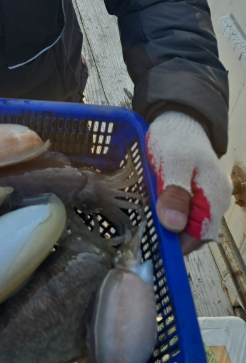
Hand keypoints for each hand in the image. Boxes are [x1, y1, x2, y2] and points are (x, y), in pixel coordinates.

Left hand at [146, 111, 231, 254]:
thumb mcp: (171, 164)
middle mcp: (216, 201)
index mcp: (214, 196)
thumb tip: (174, 225)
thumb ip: (174, 193)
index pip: (200, 235)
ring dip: (170, 223)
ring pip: (189, 223)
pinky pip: (186, 211)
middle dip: (172, 234)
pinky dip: (171, 212)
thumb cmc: (175, 137)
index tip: (155, 241)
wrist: (179, 118)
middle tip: (146, 227)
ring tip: (149, 215)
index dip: (178, 244)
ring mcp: (208, 197)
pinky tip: (156, 205)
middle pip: (194, 232)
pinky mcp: (198, 192)